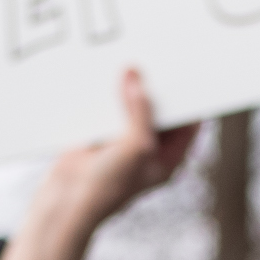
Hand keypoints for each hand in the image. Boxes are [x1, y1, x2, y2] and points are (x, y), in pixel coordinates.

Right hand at [0, 68, 198, 259]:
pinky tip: (110, 75)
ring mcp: (127, 140)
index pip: (190, 123)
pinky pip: (112, 106)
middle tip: (161, 60)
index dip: (192, 98)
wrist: (66, 200)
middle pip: (162, 110)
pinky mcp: (104, 133)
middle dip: (160, 88)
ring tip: (136, 61)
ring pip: (135, 105)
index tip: (192, 72)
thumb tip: (136, 78)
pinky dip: (110, 93)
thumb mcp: (135, 147)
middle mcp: (151, 148)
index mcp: (170, 157)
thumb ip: (139, 112)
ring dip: (132, 88)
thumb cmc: (107, 187)